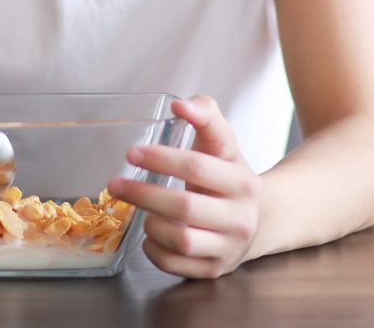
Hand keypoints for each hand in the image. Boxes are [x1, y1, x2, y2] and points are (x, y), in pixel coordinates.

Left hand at [106, 94, 260, 278]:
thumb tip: (180, 104)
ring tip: (141, 211)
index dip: (161, 159)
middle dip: (143, 194)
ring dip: (151, 224)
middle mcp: (241, 218)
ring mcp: (229, 248)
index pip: (197, 167)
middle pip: (184, 207)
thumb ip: (206, 115)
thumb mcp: (223, 143)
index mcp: (243, 182)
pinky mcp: (216, 270)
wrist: (258, 219)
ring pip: (182, 240)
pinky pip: (177, 265)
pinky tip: (149, 236)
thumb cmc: (228, 175)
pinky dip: (155, 251)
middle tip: (115, 184)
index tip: (131, 154)